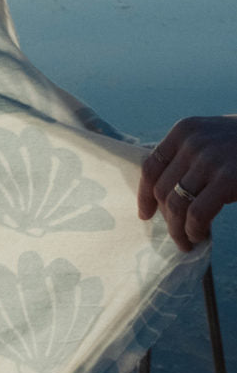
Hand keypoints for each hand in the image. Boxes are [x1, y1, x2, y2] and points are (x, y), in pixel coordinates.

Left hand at [138, 116, 236, 250]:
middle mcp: (192, 142)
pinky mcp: (227, 179)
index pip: (151, 166)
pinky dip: (193, 231)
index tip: (146, 215)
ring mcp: (209, 160)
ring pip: (175, 205)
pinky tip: (199, 237)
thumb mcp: (212, 138)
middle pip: (162, 190)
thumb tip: (164, 195)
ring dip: (177, 230)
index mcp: (184, 130)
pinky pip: (196, 214)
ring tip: (187, 242)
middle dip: (167, 218)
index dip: (144, 195)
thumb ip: (189, 156)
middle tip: (178, 235)